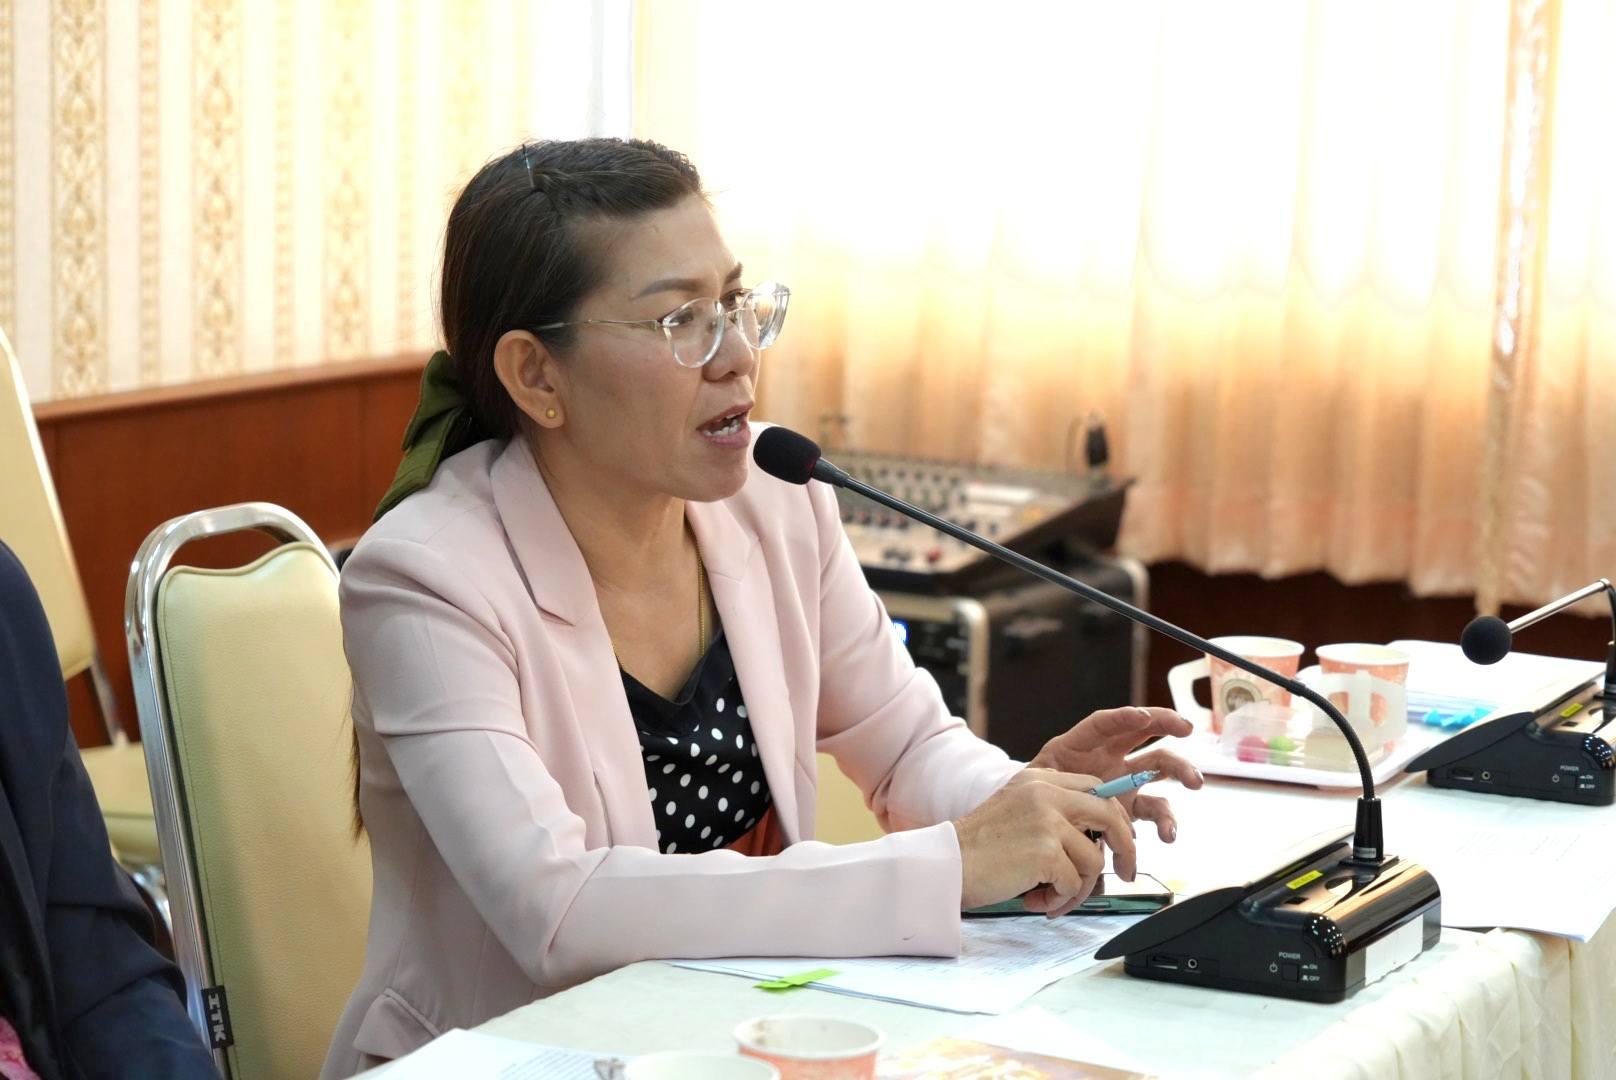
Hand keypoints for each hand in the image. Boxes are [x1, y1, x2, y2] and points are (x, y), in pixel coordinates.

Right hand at [952, 771, 1136, 915]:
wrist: (944, 864)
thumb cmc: (977, 848)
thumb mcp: (1016, 811)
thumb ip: (1053, 813)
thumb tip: (1098, 839)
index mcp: (1039, 780)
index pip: (1097, 788)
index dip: (1115, 816)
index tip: (1121, 839)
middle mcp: (1046, 794)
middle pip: (1110, 816)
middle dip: (1126, 848)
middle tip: (1126, 873)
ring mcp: (1048, 822)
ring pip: (1094, 859)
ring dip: (1079, 888)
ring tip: (1051, 897)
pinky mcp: (1046, 852)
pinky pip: (1075, 884)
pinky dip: (1060, 900)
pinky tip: (1036, 902)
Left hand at [1028, 706, 1203, 842]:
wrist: (1039, 819)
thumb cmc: (1036, 793)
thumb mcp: (1036, 782)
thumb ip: (1050, 785)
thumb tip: (1066, 795)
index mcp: (1082, 745)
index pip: (1104, 723)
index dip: (1123, 717)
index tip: (1144, 717)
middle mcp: (1109, 756)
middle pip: (1143, 733)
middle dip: (1167, 724)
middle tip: (1185, 729)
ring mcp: (1124, 781)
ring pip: (1159, 767)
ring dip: (1181, 771)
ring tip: (1194, 782)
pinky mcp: (1130, 806)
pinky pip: (1155, 810)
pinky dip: (1165, 822)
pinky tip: (1168, 834)